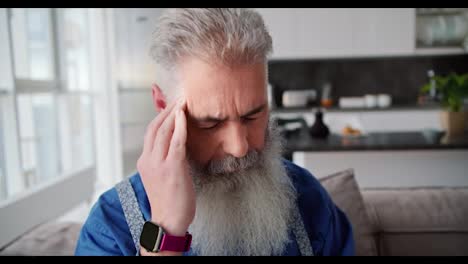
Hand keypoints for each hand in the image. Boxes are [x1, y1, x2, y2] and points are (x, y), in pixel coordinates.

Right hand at [137, 99, 194, 238]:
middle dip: (166, 110)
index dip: (160, 116)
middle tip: (177, 98)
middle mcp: (148, 160)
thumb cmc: (169, 200)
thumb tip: (176, 144)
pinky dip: (180, 126)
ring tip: (182, 102)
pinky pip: (176, 142)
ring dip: (173, 114)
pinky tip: (184, 116)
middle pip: (154, 128)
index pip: (150, 133)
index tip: (170, 106)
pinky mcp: (171, 168)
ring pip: (163, 131)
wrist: (168, 221)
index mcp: (144, 162)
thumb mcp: (161, 176)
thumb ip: (165, 159)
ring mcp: (158, 164)